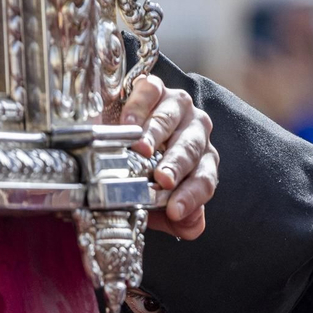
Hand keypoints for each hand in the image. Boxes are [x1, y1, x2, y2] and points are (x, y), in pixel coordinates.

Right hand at [122, 73, 217, 239]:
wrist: (107, 137)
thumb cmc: (136, 171)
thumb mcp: (152, 200)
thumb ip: (176, 218)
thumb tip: (192, 225)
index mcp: (201, 162)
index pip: (205, 181)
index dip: (191, 198)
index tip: (174, 212)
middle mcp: (195, 132)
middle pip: (191, 150)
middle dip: (176, 165)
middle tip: (162, 179)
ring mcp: (178, 106)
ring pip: (172, 120)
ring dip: (156, 135)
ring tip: (140, 149)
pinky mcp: (155, 87)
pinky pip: (151, 93)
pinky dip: (139, 108)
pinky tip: (128, 123)